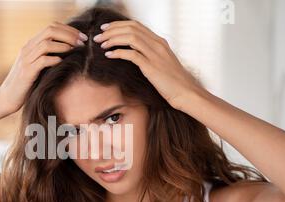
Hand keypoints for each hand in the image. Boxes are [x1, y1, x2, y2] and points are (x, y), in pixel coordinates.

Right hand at [0, 21, 87, 114]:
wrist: (7, 98)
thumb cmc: (26, 84)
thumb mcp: (37, 66)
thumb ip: (48, 57)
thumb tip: (71, 52)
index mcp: (31, 45)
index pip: (51, 27)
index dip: (69, 29)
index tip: (83, 37)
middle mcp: (27, 48)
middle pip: (50, 31)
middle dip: (69, 34)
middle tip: (83, 42)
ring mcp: (26, 59)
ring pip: (46, 43)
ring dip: (64, 45)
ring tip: (76, 50)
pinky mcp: (26, 72)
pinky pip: (42, 61)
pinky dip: (55, 59)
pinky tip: (63, 62)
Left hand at [93, 20, 207, 110]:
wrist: (186, 92)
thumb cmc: (173, 82)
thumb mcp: (162, 63)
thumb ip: (150, 54)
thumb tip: (133, 53)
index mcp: (159, 41)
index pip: (136, 25)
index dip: (118, 25)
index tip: (106, 29)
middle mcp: (157, 44)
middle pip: (131, 28)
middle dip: (112, 30)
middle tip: (99, 36)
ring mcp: (155, 54)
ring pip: (130, 37)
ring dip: (113, 39)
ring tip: (102, 44)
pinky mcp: (152, 66)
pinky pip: (131, 54)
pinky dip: (118, 53)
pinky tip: (109, 55)